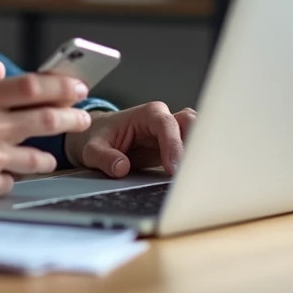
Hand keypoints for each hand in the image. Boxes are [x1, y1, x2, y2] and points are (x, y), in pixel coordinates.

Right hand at [0, 61, 92, 200]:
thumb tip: (1, 70)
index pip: (34, 85)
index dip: (62, 84)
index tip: (78, 87)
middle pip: (48, 118)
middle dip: (74, 116)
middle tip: (83, 117)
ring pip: (40, 157)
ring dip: (48, 155)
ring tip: (46, 154)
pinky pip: (14, 179)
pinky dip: (13, 175)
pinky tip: (5, 171)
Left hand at [64, 103, 196, 177]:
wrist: (97, 136)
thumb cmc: (97, 136)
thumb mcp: (92, 148)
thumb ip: (104, 157)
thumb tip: (121, 167)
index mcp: (147, 114)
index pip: (167, 125)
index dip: (173, 146)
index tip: (173, 169)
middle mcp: (164, 120)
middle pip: (192, 124)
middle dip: (197, 143)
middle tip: (194, 170)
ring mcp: (172, 133)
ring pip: (198, 135)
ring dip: (200, 152)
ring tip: (198, 175)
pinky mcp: (175, 147)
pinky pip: (193, 151)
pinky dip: (196, 161)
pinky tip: (195, 178)